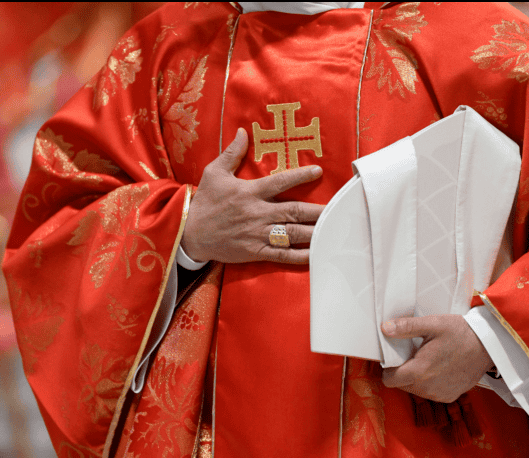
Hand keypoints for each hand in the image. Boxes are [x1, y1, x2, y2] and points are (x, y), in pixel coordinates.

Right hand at [182, 128, 324, 263]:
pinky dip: (299, 255)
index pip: (280, 182)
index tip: (318, 172)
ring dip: (314, 232)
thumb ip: (232, 153)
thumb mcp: (214, 173)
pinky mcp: (256, 252)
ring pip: (292, 234)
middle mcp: (257, 213)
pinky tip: (315, 255)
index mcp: (249, 193)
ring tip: (333, 230)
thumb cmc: (204, 202)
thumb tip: (243, 131)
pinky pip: (282, 255)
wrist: (189, 234)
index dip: (300, 176)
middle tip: (338, 209)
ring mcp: (258, 234)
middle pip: (293, 211)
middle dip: (317, 211)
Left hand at [380, 315, 493, 402]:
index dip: (387, 369)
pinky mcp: (450, 397)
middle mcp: (428, 388)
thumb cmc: (461, 333)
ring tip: (427, 360)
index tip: (394, 358)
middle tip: (413, 354)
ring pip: (415, 390)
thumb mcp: (433, 324)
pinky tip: (438, 368)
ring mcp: (440, 395)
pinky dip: (429, 383)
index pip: (389, 380)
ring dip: (416, 378)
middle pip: (401, 385)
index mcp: (420, 371)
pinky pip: (430, 393)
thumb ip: (406, 327)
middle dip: (402, 372)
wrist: (488, 346)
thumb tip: (385, 328)